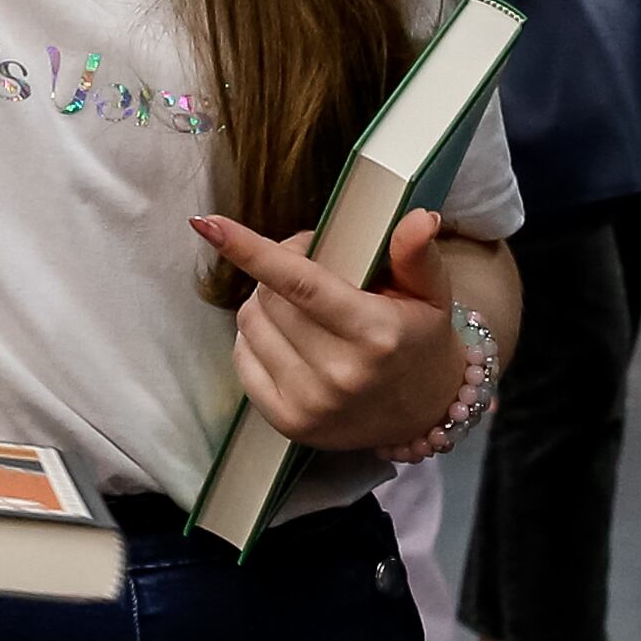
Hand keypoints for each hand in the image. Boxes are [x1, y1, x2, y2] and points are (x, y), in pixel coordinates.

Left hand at [202, 207, 473, 455]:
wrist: (423, 414)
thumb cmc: (420, 342)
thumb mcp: (431, 293)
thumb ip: (416, 254)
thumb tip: (419, 218)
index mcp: (375, 334)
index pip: (300, 283)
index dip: (251, 250)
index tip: (209, 223)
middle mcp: (339, 373)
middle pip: (268, 297)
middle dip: (277, 269)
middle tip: (308, 267)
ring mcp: (310, 403)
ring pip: (250, 324)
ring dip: (264, 303)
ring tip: (299, 304)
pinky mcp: (288, 422)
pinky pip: (242, 358)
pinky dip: (255, 337)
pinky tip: (286, 336)